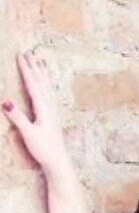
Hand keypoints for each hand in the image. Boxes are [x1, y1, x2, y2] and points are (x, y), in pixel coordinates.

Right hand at [2, 51, 68, 172]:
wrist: (58, 161)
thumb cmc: (43, 148)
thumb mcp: (28, 133)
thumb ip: (17, 117)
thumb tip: (5, 101)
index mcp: (43, 108)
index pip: (33, 85)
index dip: (26, 69)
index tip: (21, 55)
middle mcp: (50, 107)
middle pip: (42, 82)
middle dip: (35, 66)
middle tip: (29, 52)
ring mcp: (54, 111)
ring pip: (48, 87)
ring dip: (43, 73)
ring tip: (40, 61)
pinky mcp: (54, 116)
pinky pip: (51, 94)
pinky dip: (48, 84)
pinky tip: (47, 84)